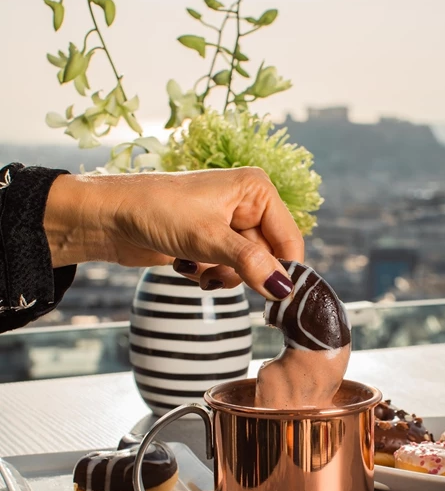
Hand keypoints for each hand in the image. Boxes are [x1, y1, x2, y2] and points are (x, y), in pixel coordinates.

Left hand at [45, 167, 303, 299]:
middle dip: (239, 271)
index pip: (289, 240)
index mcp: (256, 190)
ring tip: (193, 265)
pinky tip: (183, 262)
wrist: (108, 216)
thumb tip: (284, 288)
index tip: (276, 300)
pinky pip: (223, 269)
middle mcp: (246, 203)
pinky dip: (205, 272)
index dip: (282, 271)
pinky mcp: (208, 239)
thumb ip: (251, 264)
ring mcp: (227, 222)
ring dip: (219, 275)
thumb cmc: (156, 211)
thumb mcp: (208, 239)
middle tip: (213, 272)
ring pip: (244, 267)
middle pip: (267, 257)